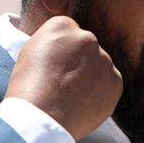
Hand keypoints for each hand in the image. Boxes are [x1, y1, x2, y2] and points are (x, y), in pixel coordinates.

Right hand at [5, 16, 122, 139]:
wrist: (41, 117)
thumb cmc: (27, 89)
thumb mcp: (30, 53)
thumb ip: (52, 45)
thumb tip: (64, 51)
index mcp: (62, 25)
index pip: (68, 33)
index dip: (60, 53)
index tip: (53, 67)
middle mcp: (87, 37)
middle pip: (85, 48)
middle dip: (78, 63)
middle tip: (63, 85)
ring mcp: (104, 59)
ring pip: (99, 66)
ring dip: (90, 78)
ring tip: (70, 98)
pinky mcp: (115, 80)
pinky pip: (109, 84)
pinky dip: (100, 94)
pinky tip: (82, 104)